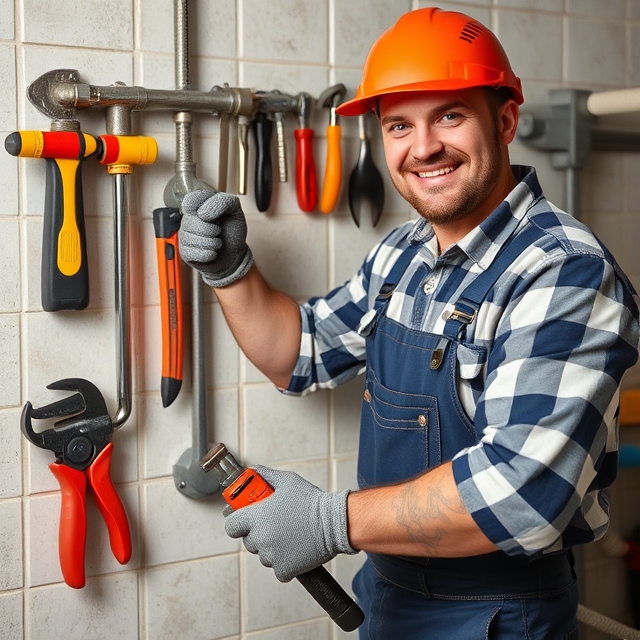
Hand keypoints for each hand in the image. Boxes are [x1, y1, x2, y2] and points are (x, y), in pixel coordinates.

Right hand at [178, 190, 253, 287]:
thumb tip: (202, 213)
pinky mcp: (185, 252)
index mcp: (199, 205)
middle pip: (191, 222)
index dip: (205, 209)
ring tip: (217, 242)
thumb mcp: (235, 211)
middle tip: (219, 231)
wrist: (234, 254)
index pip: (190, 200)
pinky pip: (194, 253)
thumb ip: (223, 201)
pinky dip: (209, 254)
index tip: (216, 217)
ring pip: (192, 239)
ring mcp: (184, 235)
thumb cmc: (232, 231)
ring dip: (213, 243)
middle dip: (212, 230)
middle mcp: (189, 218)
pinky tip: (212, 251)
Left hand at [224, 465, 357, 581]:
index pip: (231, 526)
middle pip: (248, 541)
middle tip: (275, 524)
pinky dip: (284, 562)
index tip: (244, 520)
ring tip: (289, 535)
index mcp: (256, 518)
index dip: (237, 523)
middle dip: (258, 533)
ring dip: (271, 548)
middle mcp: (260, 538)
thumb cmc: (310, 501)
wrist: (333, 522)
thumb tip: (253, 471)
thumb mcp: (287, 480)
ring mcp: (271, 557)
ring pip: (263, 555)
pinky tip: (295, 549)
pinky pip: (277, 568)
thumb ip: (265, 475)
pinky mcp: (284, 570)